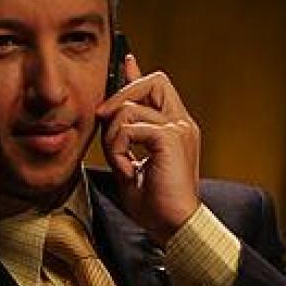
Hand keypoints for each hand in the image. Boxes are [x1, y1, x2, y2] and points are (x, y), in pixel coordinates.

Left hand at [96, 55, 199, 245]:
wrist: (175, 226)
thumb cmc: (156, 203)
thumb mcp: (131, 164)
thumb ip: (123, 138)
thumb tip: (109, 117)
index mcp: (176, 127)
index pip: (158, 88)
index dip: (138, 74)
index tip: (126, 60)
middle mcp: (181, 123)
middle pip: (154, 80)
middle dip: (123, 93)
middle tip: (103, 117)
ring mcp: (179, 128)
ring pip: (131, 107)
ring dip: (114, 135)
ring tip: (120, 162)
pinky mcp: (171, 139)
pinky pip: (130, 128)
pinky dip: (119, 147)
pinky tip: (126, 167)